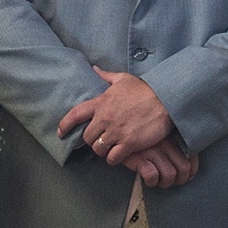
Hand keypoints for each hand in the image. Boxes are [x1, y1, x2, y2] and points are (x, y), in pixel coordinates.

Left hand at [59, 69, 173, 166]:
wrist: (166, 100)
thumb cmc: (145, 89)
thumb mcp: (123, 79)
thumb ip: (106, 76)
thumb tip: (94, 69)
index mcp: (101, 102)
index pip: (75, 114)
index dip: (65, 125)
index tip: (61, 132)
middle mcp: (105, 118)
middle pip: (87, 138)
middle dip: (92, 141)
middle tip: (100, 140)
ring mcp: (116, 132)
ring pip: (98, 149)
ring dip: (103, 151)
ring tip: (110, 149)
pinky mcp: (128, 143)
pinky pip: (113, 158)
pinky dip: (114, 159)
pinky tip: (120, 155)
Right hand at [128, 134, 197, 188]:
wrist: (118, 134)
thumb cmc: (141, 138)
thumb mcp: (160, 137)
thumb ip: (173, 147)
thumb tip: (187, 168)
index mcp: (173, 137)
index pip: (192, 157)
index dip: (192, 171)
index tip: (187, 177)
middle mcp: (166, 143)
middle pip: (184, 168)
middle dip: (180, 180)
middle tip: (171, 182)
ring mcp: (153, 151)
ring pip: (170, 175)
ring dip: (165, 183)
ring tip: (158, 181)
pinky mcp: (140, 158)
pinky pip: (152, 176)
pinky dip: (151, 181)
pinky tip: (147, 179)